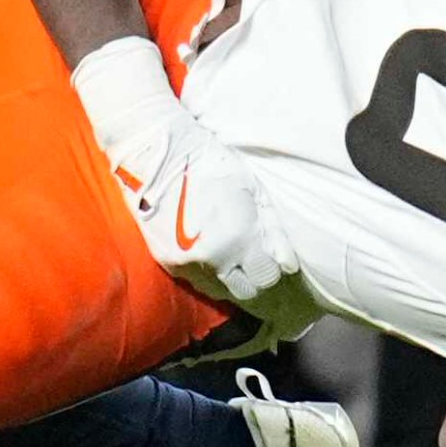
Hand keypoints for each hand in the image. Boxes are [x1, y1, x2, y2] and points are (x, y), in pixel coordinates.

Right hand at [73, 36, 294, 300]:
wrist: (158, 155)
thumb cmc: (210, 163)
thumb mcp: (251, 190)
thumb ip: (271, 230)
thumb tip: (287, 264)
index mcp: (237, 241)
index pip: (266, 278)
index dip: (271, 266)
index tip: (269, 255)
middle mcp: (212, 260)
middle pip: (245, 291)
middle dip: (253, 277)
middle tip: (252, 258)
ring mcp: (186, 263)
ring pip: (219, 290)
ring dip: (228, 277)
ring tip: (228, 254)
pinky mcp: (166, 261)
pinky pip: (195, 280)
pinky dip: (205, 271)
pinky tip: (207, 251)